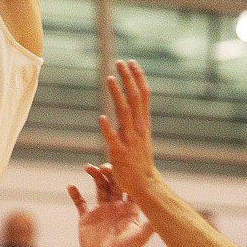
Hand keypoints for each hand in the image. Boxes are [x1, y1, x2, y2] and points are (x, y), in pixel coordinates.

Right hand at [67, 163, 153, 246]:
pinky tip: (71, 186)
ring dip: (94, 176)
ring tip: (88, 168)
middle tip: (104, 166)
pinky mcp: (87, 218)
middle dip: (109, 172)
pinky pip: (80, 202)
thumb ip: (148, 226)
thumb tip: (162, 215)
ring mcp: (101, 211)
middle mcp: (115, 207)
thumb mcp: (138, 238)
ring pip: (98, 188)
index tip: (123, 167)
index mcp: (128, 210)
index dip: (126, 176)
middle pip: (113, 184)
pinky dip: (75, 194)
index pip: (129, 187)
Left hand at [99, 59, 160, 198]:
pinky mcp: (120, 152)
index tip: (132, 63)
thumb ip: (136, 121)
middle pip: (134, 99)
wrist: (145, 185)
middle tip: (120, 62)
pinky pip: (113, 139)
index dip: (137, 78)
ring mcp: (130, 140)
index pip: (143, 96)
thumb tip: (131, 107)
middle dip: (128, 79)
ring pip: (124, 113)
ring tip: (109, 78)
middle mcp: (138, 128)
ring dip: (117, 95)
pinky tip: (101, 118)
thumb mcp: (141, 137)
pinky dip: (108, 128)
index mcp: (143, 124)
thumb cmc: (140, 162)